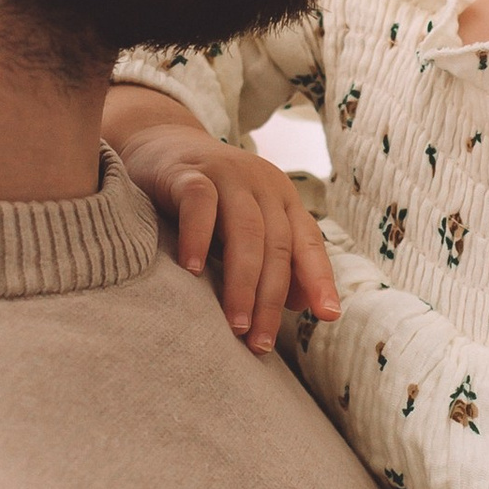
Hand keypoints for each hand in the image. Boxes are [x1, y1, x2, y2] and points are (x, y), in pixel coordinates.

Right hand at [110, 107, 340, 353]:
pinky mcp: (188, 172)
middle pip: (277, 246)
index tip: (328, 316)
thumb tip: (302, 304)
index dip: (320, 279)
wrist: (159, 145)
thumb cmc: (208, 200)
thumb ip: (273, 260)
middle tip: (260, 343)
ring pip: (246, 231)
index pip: (309, 242)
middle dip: (271, 299)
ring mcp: (227, 174)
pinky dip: (199, 237)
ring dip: (242, 282)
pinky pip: (199, 204)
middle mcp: (262, 184)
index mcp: (283, 199)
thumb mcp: (244, 229)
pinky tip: (194, 272)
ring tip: (235, 324)